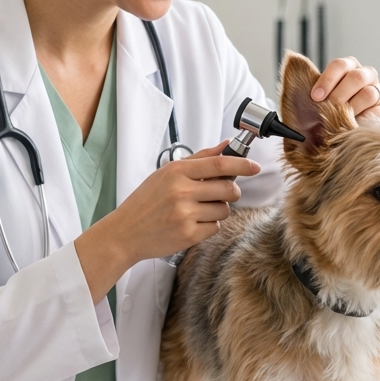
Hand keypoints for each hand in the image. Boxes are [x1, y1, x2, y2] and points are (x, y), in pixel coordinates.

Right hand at [74, 142, 259, 303]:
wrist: (125, 233)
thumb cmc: (146, 202)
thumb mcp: (166, 174)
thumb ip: (198, 159)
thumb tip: (226, 145)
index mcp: (176, 172)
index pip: (218, 164)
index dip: (241, 164)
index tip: (254, 166)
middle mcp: (181, 192)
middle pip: (228, 188)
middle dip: (231, 192)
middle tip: (219, 194)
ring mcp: (185, 214)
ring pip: (224, 210)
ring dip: (218, 210)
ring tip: (197, 211)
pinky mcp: (188, 235)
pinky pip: (215, 227)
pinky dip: (208, 226)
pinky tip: (191, 223)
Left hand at [310, 56, 379, 120]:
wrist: (348, 130)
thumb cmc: (331, 110)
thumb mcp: (323, 99)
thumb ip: (319, 94)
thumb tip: (309, 95)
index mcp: (349, 67)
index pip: (340, 65)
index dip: (327, 79)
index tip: (316, 96)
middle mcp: (366, 75)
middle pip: (357, 77)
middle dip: (340, 94)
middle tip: (328, 108)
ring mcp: (379, 91)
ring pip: (369, 94)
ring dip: (351, 108)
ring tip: (340, 119)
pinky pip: (377, 112)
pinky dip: (363, 119)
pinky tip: (353, 126)